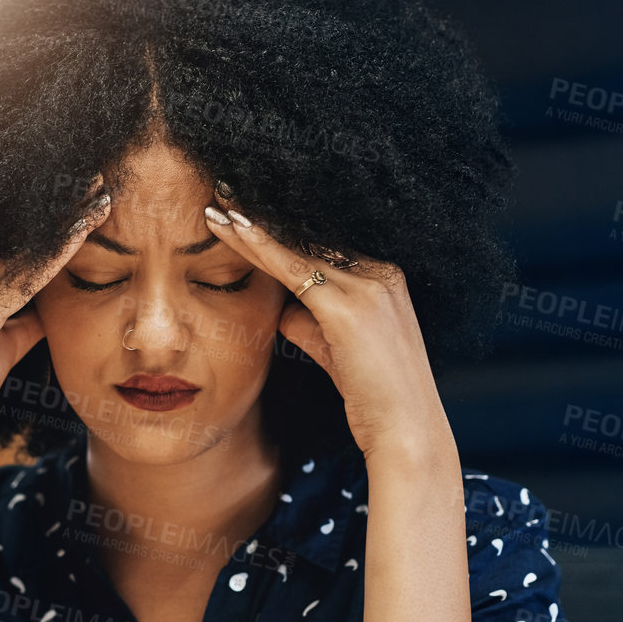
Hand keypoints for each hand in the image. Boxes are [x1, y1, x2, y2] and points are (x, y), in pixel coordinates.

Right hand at [0, 178, 110, 462]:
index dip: (48, 220)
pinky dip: (57, 255)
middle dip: (58, 208)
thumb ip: (24, 318)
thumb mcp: (1, 345)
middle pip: (15, 235)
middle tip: (98, 180)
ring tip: (101, 197)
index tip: (82, 198)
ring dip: (65, 223)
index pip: (9, 242)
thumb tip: (56, 301)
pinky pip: (22, 279)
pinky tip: (84, 235)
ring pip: (21, 249)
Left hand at [202, 189, 455, 463]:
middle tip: (224, 189)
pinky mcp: (350, 308)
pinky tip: (233, 229)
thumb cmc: (373, 398)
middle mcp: (381, 273)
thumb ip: (312, 327)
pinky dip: (261, 248)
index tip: (244, 210)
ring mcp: (368, 287)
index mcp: (383, 278)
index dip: (279, 228)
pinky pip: (294, 269)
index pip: (321, 244)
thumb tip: (283, 312)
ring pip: (297, 246)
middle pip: (309, 236)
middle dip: (264, 214)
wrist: (406, 432)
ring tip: (217, 202)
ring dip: (252, 224)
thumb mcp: (338, 353)